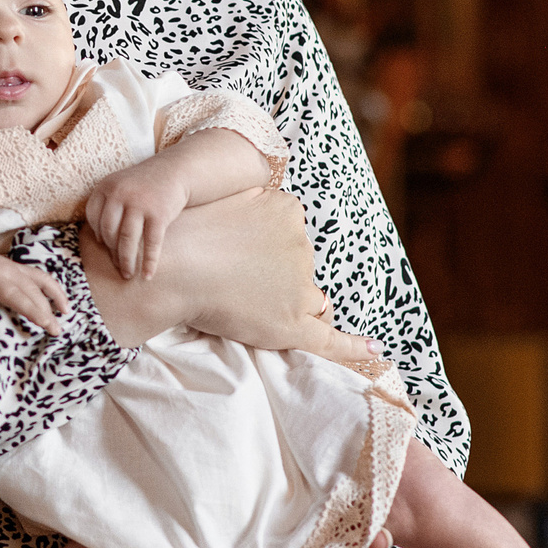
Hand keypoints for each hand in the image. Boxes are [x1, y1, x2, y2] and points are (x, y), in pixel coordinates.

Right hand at [0, 243, 71, 334]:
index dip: (57, 294)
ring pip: (14, 294)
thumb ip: (14, 285)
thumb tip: (33, 307)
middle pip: (32, 291)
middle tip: (57, 329)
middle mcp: (6, 272)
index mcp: (15, 270)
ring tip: (43, 323)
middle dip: (47, 309)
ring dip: (31, 308)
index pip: (43, 280)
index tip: (67, 310)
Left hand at [83, 156, 191, 280]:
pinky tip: (147, 275)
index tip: (104, 245)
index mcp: (106, 186)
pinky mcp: (159, 214)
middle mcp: (120, 194)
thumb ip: (107, 206)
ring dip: (126, 262)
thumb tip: (98, 242)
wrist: (175, 171)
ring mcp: (140, 203)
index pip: (93, 217)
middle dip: (112, 252)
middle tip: (118, 267)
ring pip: (127, 240)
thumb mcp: (120, 186)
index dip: (98, 234)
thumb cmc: (143, 185)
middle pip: (109, 231)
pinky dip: (149, 262)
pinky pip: (151, 243)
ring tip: (127, 275)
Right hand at [83, 189, 377, 363]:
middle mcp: (302, 246)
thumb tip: (283, 211)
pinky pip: (331, 341)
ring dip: (291, 305)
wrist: (172, 268)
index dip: (270, 252)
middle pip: (300, 269)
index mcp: (288, 212)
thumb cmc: (191, 236)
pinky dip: (356, 347)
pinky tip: (375, 349)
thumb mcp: (231, 199)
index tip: (243, 257)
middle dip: (279, 278)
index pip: (292, 237)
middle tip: (234, 281)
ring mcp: (300, 287)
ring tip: (248, 305)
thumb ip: (260, 205)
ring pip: (309, 300)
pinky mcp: (293, 325)